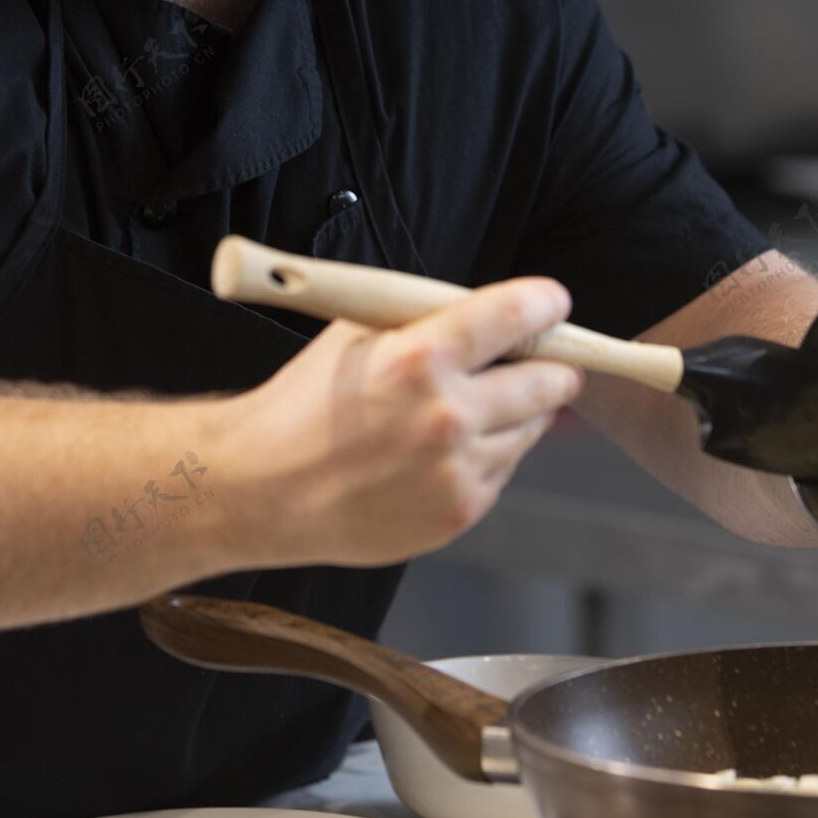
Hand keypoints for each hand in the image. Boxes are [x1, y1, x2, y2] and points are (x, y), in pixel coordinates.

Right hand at [221, 276, 582, 568]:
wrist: (264, 488)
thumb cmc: (305, 405)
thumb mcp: (357, 333)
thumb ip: (424, 321)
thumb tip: (488, 312)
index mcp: (421, 358)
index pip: (516, 315)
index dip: (545, 304)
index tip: (553, 304)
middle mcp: (448, 415)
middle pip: (550, 381)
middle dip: (553, 366)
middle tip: (548, 360)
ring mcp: (457, 471)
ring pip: (531, 430)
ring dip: (519, 413)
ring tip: (476, 407)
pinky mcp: (458, 513)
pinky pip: (502, 471)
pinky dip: (488, 455)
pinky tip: (445, 450)